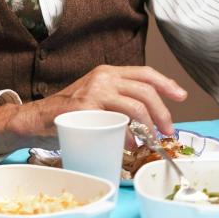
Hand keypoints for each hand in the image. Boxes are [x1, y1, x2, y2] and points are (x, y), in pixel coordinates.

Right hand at [0, 65, 187, 154]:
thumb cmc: (69, 112)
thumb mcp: (97, 97)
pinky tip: (129, 145)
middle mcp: (103, 77)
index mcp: (107, 73)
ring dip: (149, 126)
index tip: (181, 96)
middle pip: (145, 90)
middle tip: (167, 130)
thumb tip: (150, 118)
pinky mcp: (86, 108)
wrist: (37, 118)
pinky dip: (128, 136)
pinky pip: (117, 122)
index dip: (167, 84)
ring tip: (151, 140)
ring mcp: (94, 92)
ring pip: (136, 105)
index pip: (144, 73)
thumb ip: (120, 100)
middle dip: (163, 112)